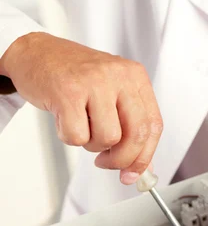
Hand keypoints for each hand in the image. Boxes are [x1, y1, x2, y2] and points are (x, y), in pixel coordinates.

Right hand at [0, 32, 162, 182]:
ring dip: (91, 144)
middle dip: (121, 159)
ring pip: (108, 138)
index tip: (134, 173)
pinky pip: (77, 136)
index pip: (154, 125)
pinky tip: (64, 119)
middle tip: (106, 162)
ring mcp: (95, 82)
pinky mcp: (68, 92)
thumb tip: (141, 167)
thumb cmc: (74, 76)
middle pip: (137, 135)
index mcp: (135, 76)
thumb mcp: (110, 93)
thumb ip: (128, 126)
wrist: (36, 52)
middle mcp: (119, 76)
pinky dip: (68, 137)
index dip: (145, 156)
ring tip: (81, 126)